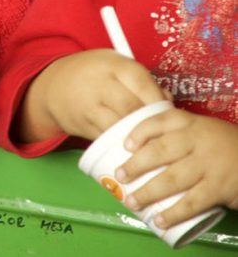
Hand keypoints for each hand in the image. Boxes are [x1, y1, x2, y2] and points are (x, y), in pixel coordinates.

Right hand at [19, 49, 166, 142]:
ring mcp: (88, 106)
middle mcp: (99, 84)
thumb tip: (169, 103)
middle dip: (150, 123)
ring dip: (138, 137)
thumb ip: (142, 82)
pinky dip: (122, 145)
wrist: (52, 86)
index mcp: (112, 65)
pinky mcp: (82, 125)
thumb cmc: (93, 75)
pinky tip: (130, 146)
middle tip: (162, 132)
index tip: (169, 115)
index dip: (159, 103)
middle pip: (132, 109)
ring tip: (150, 142)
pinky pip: (109, 138)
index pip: (143, 85)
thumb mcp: (115, 67)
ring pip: (121, 128)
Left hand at [118, 108, 237, 227]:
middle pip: (160, 151)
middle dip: (136, 165)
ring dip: (148, 193)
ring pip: (172, 179)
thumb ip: (174, 132)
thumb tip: (133, 145)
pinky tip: (159, 220)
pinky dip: (174, 213)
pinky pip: (192, 202)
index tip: (125, 145)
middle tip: (119, 177)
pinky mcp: (219, 188)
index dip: (140, 132)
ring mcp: (208, 165)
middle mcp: (197, 141)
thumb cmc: (220, 145)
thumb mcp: (201, 129)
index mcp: (190, 123)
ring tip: (132, 202)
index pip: (160, 121)